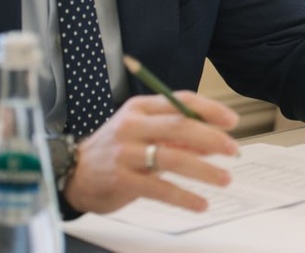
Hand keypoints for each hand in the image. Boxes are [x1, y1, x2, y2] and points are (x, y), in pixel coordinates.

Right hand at [65, 91, 239, 214]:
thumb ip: (177, 134)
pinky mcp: (121, 180)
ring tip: (224, 178)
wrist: (71, 173)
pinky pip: (159, 188)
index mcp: (140, 108)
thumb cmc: (116, 149)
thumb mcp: (144, 131)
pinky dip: (184, 196)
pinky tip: (200, 203)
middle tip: (233, 150)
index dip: (210, 110)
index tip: (232, 121)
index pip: (181, 101)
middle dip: (212, 138)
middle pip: (180, 127)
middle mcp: (132, 126)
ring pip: (172, 157)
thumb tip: (215, 142)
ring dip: (204, 170)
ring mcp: (125, 153)